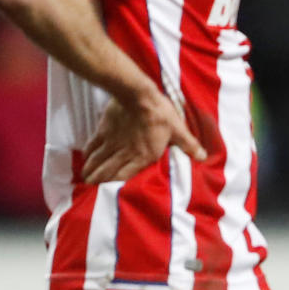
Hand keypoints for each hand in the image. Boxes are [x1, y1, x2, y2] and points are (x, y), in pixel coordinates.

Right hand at [81, 90, 206, 183]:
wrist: (138, 94)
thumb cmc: (160, 112)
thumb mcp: (177, 128)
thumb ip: (188, 145)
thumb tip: (203, 157)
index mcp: (143, 157)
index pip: (125, 178)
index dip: (115, 188)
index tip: (108, 195)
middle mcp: (125, 154)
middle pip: (106, 173)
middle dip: (98, 182)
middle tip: (91, 188)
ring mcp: (112, 143)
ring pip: (97, 162)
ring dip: (90, 172)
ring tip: (85, 179)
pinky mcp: (103, 131)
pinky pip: (92, 146)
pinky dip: (87, 154)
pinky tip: (85, 158)